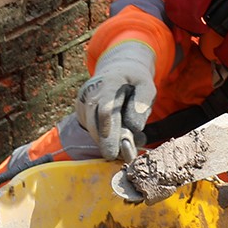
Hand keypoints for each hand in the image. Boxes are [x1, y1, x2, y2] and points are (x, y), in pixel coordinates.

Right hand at [75, 41, 156, 160]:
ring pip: (92, 128)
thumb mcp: (146, 85)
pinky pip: (90, 128)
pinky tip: (118, 138)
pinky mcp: (81, 111)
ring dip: (106, 141)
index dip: (108, 130)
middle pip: (95, 122)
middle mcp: (91, 92)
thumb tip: (135, 127)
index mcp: (110, 83)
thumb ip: (143, 101)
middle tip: (115, 157)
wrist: (117, 70)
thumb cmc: (134, 81)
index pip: (106, 108)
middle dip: (105, 142)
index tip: (113, 149)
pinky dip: (103, 137)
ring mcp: (83, 101)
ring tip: (126, 146)